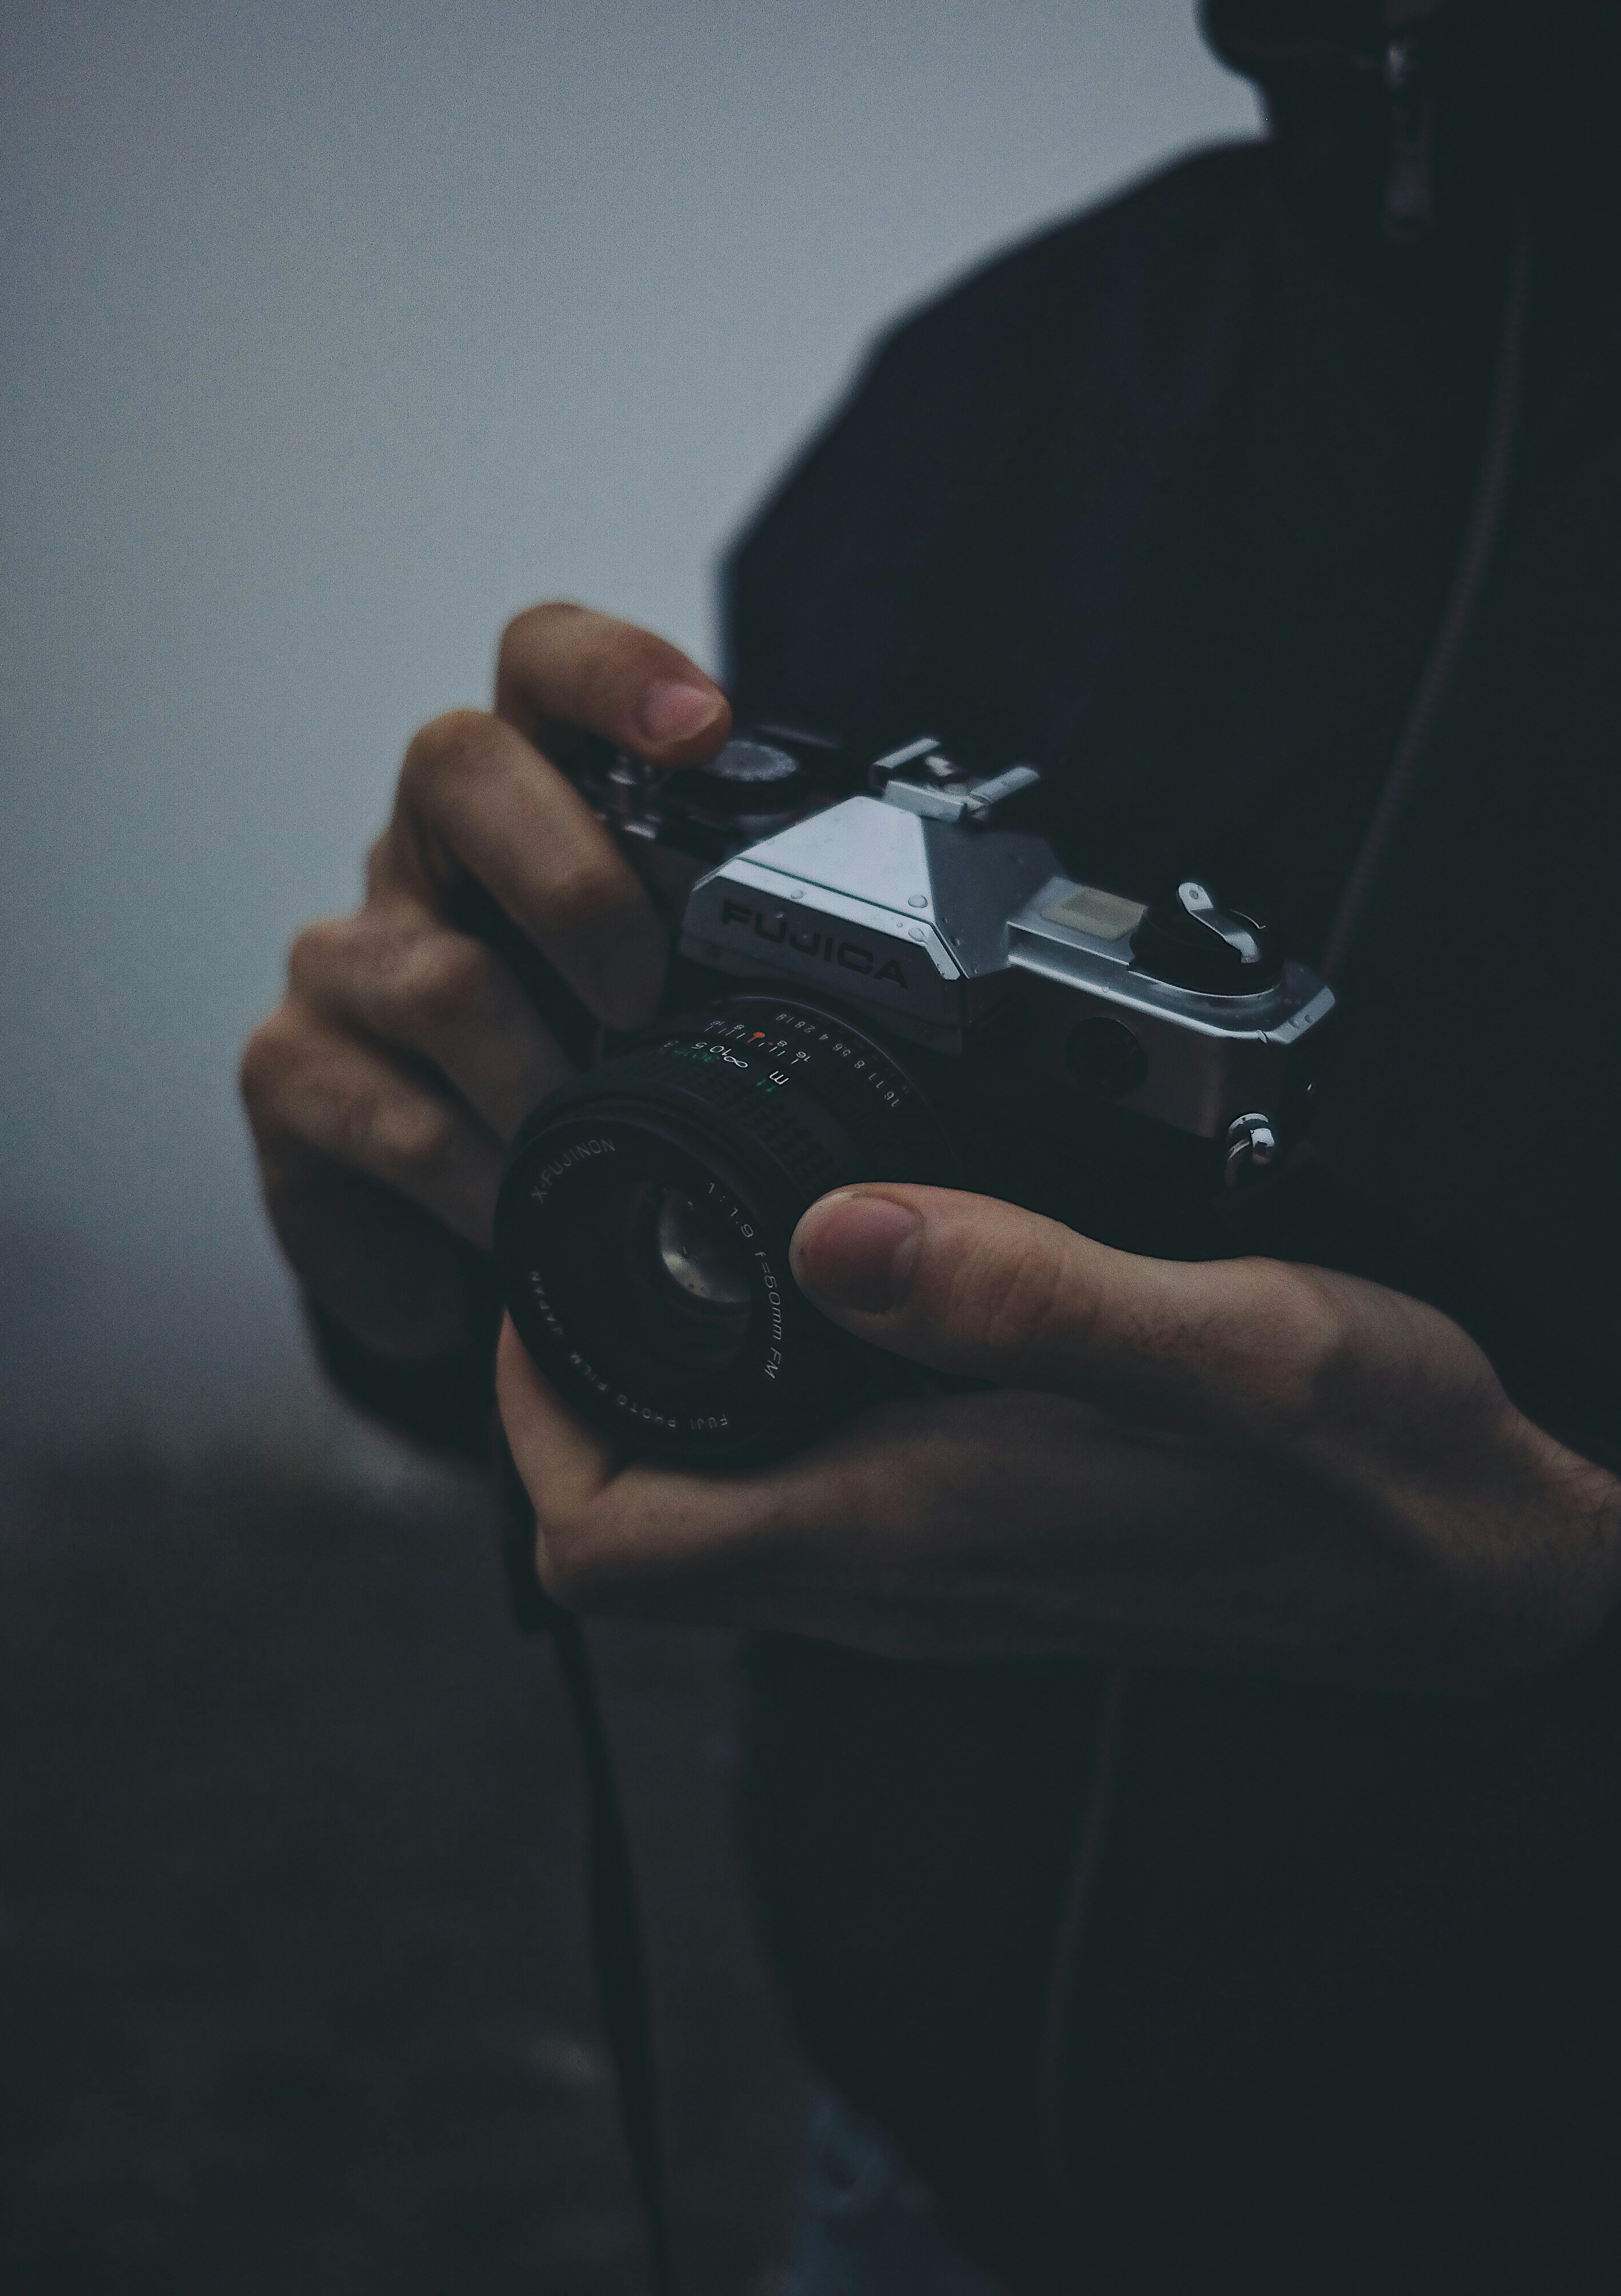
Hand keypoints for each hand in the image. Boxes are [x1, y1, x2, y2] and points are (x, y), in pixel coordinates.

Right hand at [240, 604, 728, 1358]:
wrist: (464, 1225)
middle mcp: (426, 849)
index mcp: (536, 799)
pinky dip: (466, 1186)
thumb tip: (930, 970)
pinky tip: (507, 1227)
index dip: (615, 670)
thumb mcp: (682, 1001)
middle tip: (639, 992)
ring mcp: (347, 955)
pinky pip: (380, 1118)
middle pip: (457, 764)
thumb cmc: (596, 1075)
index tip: (702, 725)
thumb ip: (750, 953)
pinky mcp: (289, 1071)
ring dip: (536, 1087)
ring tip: (593, 1157)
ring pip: (433, 977)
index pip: (547, 664)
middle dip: (567, 875)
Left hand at [497, 1183, 1620, 1684]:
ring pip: (710, 1527)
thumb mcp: (1232, 1346)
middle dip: (569, 1402)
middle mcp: (894, 1583)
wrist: (1476, 1572)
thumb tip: (832, 1232)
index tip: (537, 1286)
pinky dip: (753, 1419)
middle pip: (635, 1542)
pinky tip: (811, 1308)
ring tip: (674, 1256)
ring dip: (656, 1408)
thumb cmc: (1375, 1467)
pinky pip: (799, 1508)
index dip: (526, 1421)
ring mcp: (932, 1583)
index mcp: (911, 1531)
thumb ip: (1036, 1296)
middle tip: (589, 1241)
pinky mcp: (979, 1555)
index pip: (612, 1544)